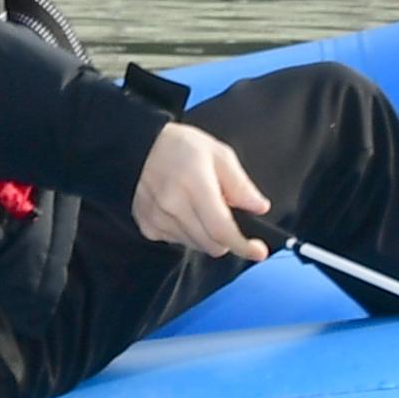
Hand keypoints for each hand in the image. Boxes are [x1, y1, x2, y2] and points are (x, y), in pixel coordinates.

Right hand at [131, 121, 270, 261]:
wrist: (139, 146)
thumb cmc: (181, 147)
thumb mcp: (218, 154)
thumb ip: (240, 184)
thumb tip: (259, 207)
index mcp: (194, 184)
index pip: (222, 229)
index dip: (243, 245)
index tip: (259, 252)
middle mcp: (173, 205)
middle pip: (211, 244)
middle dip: (226, 237)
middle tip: (225, 214)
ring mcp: (158, 218)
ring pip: (196, 245)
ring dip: (206, 234)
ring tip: (199, 206)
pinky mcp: (148, 226)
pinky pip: (177, 241)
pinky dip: (187, 232)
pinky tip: (182, 210)